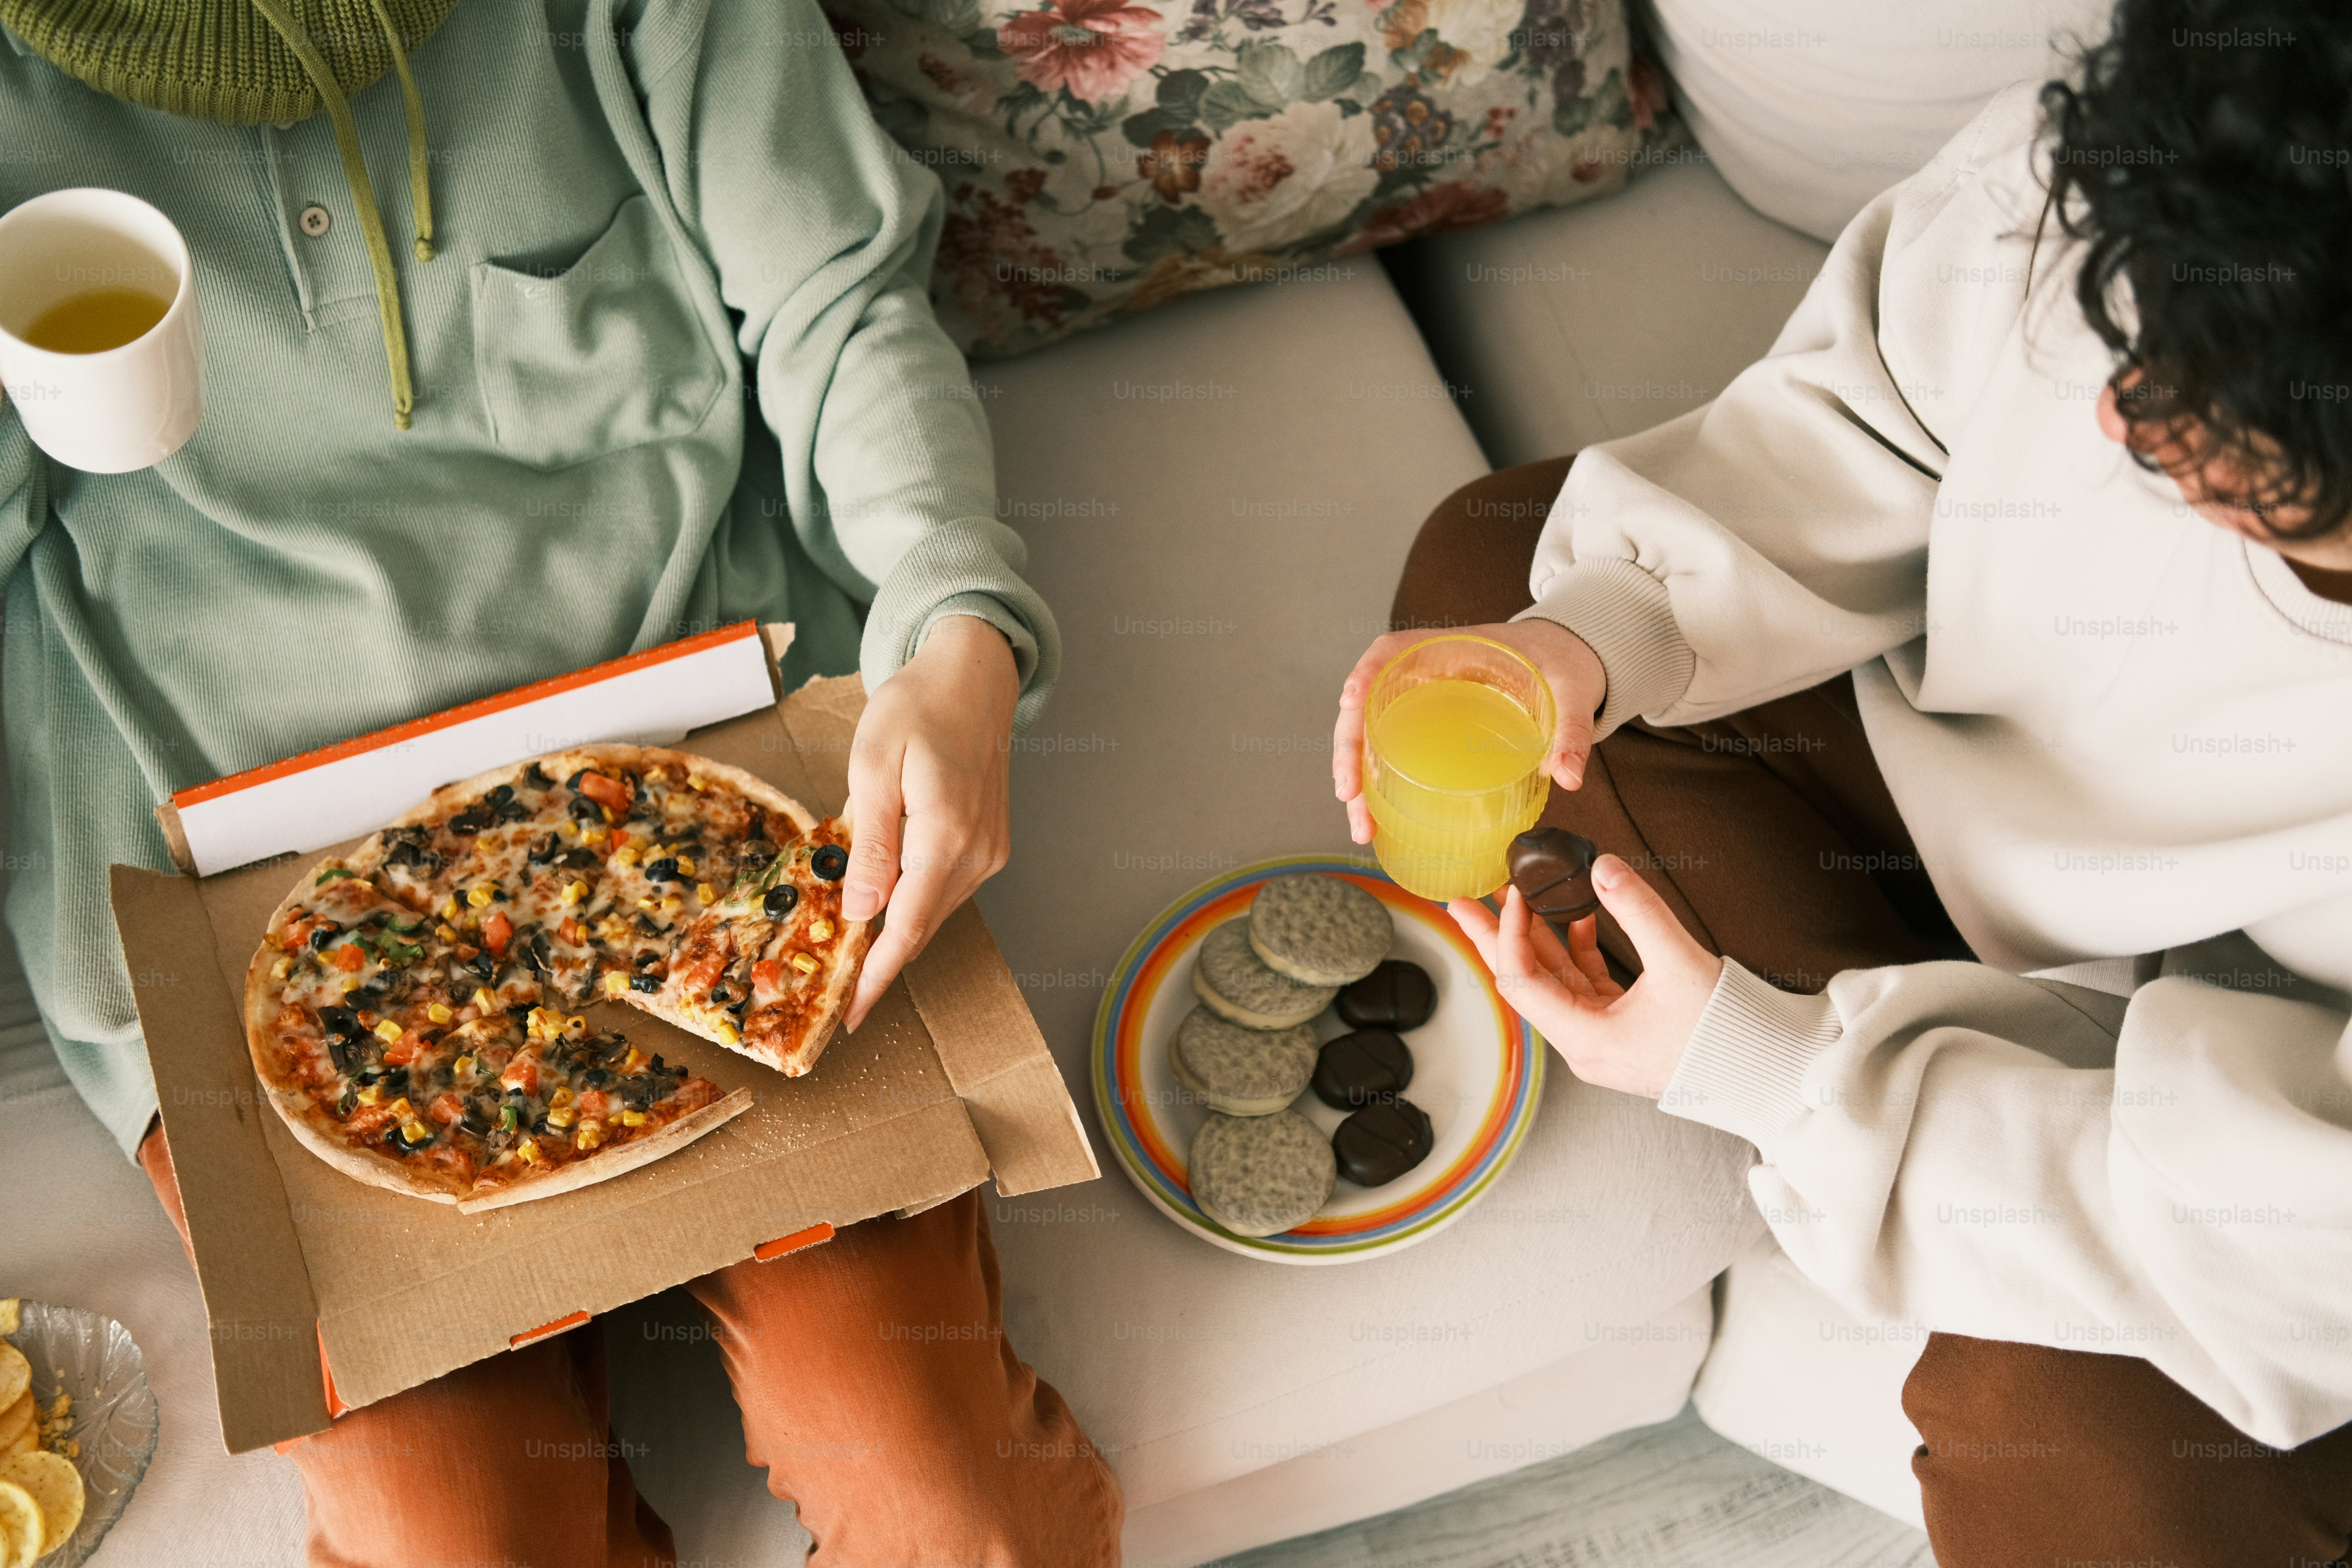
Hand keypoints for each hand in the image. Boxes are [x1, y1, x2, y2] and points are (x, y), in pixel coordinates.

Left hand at [839, 616, 1017, 1030]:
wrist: (972, 676)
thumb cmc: (917, 709)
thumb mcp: (874, 768)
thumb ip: (871, 844)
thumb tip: (863, 911)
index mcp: (946, 836)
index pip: (908, 928)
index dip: (876, 978)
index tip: (849, 1016)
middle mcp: (978, 853)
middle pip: (920, 926)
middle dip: (878, 961)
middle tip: (834, 986)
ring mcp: (990, 851)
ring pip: (933, 910)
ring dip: (893, 927)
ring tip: (848, 941)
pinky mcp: (990, 844)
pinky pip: (945, 888)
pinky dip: (912, 899)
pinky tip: (882, 893)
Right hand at [1332, 619, 1606, 843]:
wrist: (1566, 661)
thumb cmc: (1560, 665)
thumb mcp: (1571, 690)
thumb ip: (1571, 729)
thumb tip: (1568, 775)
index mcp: (1454, 648)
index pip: (1394, 649)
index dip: (1367, 672)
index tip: (1351, 699)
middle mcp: (1427, 672)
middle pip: (1369, 702)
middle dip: (1350, 749)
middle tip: (1349, 794)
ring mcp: (1423, 700)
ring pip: (1371, 732)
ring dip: (1357, 776)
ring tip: (1362, 823)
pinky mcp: (1429, 725)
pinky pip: (1391, 748)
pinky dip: (1377, 781)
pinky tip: (1376, 815)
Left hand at [1447, 856, 1722, 1098]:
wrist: (1765, 1075)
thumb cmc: (1724, 1034)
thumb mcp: (1680, 964)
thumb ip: (1638, 910)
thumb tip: (1603, 866)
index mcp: (1586, 1040)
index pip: (1523, 982)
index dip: (1509, 935)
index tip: (1509, 894)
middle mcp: (1584, 1046)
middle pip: (1524, 984)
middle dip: (1493, 940)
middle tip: (1461, 903)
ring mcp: (1601, 1040)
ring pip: (1553, 983)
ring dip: (1536, 941)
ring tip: (1512, 900)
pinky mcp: (1620, 1030)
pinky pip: (1584, 988)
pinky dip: (1577, 954)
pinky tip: (1578, 921)